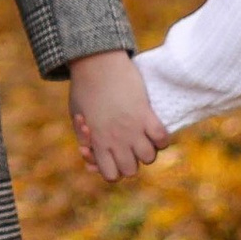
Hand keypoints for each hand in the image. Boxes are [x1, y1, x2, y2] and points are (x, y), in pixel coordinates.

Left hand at [70, 49, 168, 181]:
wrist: (95, 63)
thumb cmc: (84, 90)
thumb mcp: (78, 119)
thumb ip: (86, 141)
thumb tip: (90, 161)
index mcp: (98, 143)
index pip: (111, 176)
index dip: (113, 169)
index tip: (112, 155)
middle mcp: (116, 140)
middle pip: (132, 171)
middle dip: (131, 161)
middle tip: (127, 145)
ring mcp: (132, 128)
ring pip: (149, 158)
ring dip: (147, 150)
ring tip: (142, 136)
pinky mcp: (145, 113)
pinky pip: (162, 138)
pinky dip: (161, 138)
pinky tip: (154, 128)